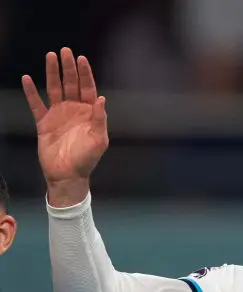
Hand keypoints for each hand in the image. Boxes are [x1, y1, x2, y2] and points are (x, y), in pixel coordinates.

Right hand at [22, 48, 108, 204]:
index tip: (81, 58)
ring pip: (54, 88)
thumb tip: (101, 98)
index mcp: (89, 113)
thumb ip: (100, 119)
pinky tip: (27, 78)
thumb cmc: (87, 159)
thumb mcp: (99, 140)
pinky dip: (31, 92)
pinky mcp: (43, 121)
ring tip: (50, 56)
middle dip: (68, 67)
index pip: (88, 88)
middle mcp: (74, 110)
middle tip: (65, 51)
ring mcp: (58, 114)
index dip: (85, 73)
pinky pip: (36, 103)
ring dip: (52, 73)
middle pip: (71, 84)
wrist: (68, 174)